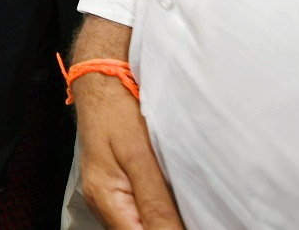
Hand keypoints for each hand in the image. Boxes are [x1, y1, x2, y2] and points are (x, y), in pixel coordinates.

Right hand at [75, 74, 185, 229]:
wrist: (100, 82)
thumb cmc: (117, 110)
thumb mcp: (139, 154)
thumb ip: (155, 201)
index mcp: (105, 198)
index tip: (196, 221)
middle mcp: (103, 204)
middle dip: (168, 226)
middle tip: (198, 215)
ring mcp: (108, 198)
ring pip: (139, 226)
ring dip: (165, 222)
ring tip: (190, 209)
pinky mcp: (117, 188)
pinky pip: (139, 213)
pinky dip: (158, 212)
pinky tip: (174, 200)